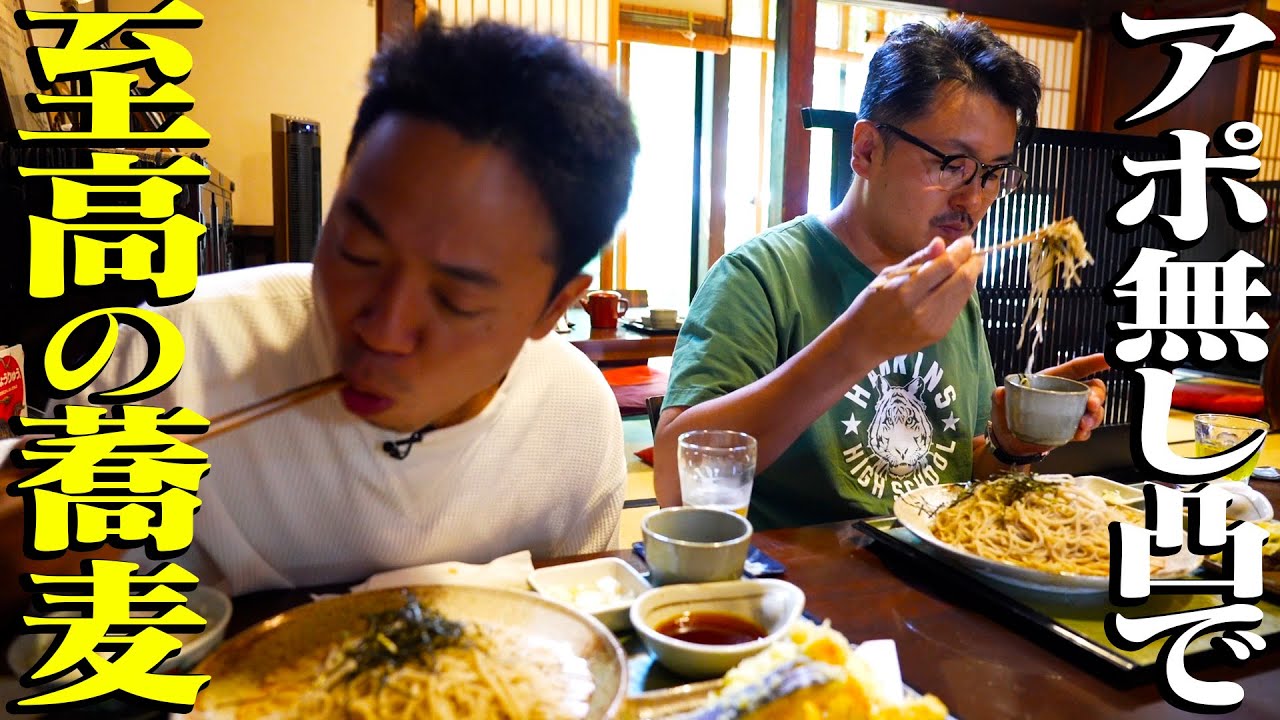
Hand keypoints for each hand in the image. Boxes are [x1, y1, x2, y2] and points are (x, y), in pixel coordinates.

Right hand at [841, 237, 983, 361]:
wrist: (863, 341)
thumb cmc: (872, 303)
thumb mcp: (888, 276)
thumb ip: (917, 259)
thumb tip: (941, 243)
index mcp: (905, 290)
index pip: (945, 265)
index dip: (961, 251)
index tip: (966, 241)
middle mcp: (922, 309)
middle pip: (962, 281)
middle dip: (973, 263)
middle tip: (973, 252)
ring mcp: (932, 324)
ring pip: (963, 295)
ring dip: (970, 277)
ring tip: (966, 266)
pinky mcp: (938, 334)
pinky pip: (956, 308)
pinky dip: (960, 293)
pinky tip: (954, 285)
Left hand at [990, 353, 1108, 455]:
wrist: (1009, 443)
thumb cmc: (1006, 415)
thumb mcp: (999, 403)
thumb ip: (999, 396)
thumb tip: (999, 392)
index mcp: (1051, 380)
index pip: (1076, 368)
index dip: (1093, 362)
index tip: (1109, 358)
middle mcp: (1065, 394)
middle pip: (1093, 389)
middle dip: (1097, 396)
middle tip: (1091, 406)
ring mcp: (1071, 412)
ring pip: (1094, 410)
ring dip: (1094, 417)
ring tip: (1083, 426)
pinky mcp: (1071, 429)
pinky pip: (1086, 429)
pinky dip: (1086, 432)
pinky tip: (1078, 435)